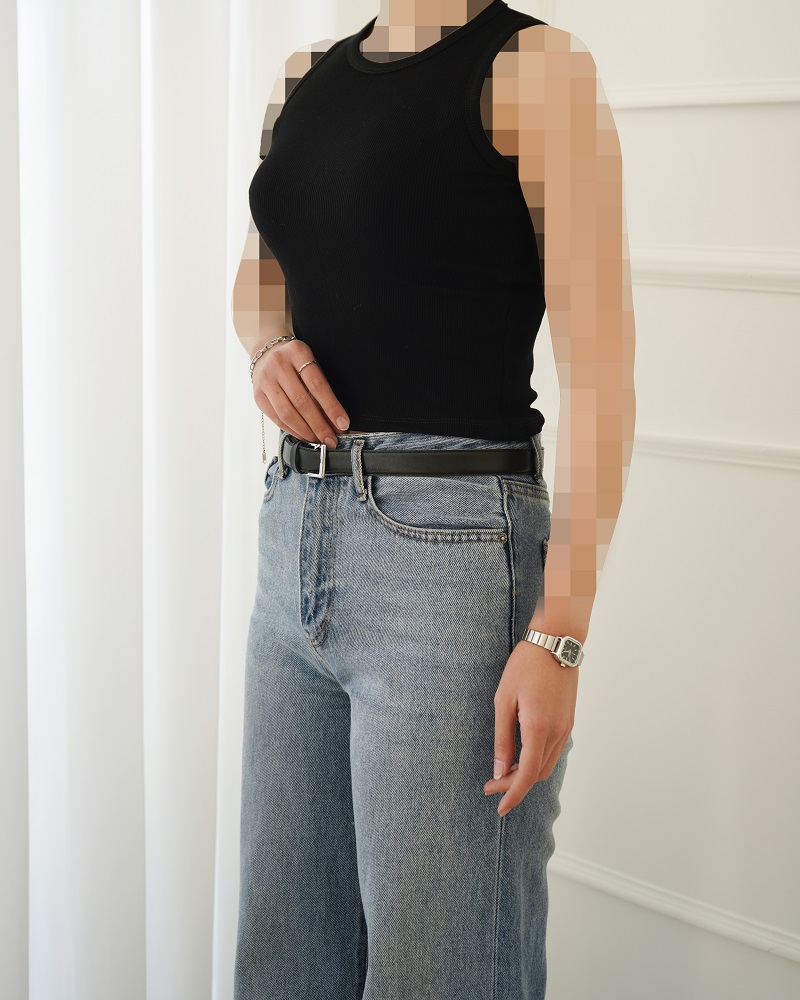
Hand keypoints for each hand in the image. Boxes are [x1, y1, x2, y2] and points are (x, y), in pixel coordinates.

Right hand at [252, 337, 349, 446]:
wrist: (266, 353)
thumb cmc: (294, 361)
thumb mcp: (311, 364)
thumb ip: (321, 389)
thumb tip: (336, 421)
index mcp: (297, 353)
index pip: (317, 385)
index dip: (332, 407)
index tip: (343, 424)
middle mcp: (278, 365)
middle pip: (302, 402)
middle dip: (320, 425)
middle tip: (332, 439)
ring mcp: (265, 381)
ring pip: (287, 413)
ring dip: (306, 431)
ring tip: (319, 440)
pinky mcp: (258, 396)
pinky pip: (277, 419)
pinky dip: (293, 430)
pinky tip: (304, 435)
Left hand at [484, 640, 577, 814]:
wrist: (555, 642)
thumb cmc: (525, 667)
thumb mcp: (504, 700)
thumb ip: (503, 738)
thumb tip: (500, 770)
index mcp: (538, 728)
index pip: (527, 775)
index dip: (512, 794)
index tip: (498, 807)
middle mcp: (557, 732)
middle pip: (537, 773)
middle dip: (514, 785)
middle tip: (491, 786)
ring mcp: (566, 727)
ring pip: (547, 764)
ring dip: (526, 774)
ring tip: (503, 773)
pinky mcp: (568, 721)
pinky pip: (554, 751)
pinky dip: (537, 761)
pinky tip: (521, 756)